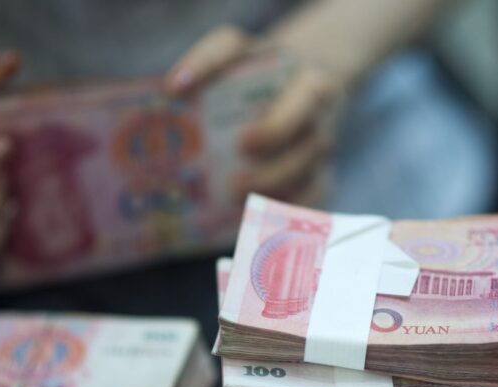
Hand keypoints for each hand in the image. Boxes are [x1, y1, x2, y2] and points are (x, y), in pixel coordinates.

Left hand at [166, 26, 342, 203]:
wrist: (302, 77)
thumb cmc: (262, 67)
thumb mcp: (239, 48)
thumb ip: (210, 57)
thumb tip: (174, 87)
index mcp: (311, 88)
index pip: (305, 105)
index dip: (277, 129)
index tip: (243, 145)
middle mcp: (321, 124)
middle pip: (306, 154)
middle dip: (272, 174)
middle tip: (233, 186)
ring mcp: (322, 155)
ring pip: (311, 183)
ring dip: (275, 200)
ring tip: (235, 207)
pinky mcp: (321, 177)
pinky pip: (311, 204)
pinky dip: (287, 217)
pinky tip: (256, 226)